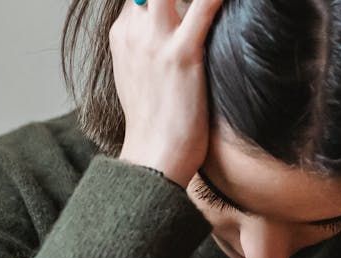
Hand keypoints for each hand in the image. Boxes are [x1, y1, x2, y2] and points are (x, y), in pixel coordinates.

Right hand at [110, 0, 223, 187]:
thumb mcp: (141, 77)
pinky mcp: (181, 55)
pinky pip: (203, 7)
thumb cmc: (155, 123)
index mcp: (123, 35)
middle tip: (199, 7)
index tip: (184, 6)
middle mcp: (134, 31)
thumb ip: (150, 49)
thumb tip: (174, 36)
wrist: (154, 159)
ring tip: (217, 2)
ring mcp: (155, 41)